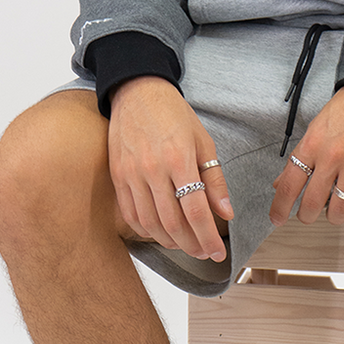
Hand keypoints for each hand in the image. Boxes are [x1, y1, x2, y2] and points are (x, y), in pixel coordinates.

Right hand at [108, 76, 232, 261]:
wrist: (137, 92)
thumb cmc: (173, 114)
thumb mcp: (203, 142)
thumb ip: (215, 180)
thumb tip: (226, 213)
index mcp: (179, 159)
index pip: (196, 211)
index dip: (208, 237)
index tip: (218, 252)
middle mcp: (153, 170)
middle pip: (173, 223)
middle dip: (192, 245)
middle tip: (204, 252)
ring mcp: (131, 174)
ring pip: (150, 224)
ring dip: (170, 242)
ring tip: (185, 245)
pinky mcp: (117, 176)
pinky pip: (130, 214)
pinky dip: (146, 230)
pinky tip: (160, 233)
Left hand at [269, 85, 343, 223]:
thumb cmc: (343, 113)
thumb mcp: (313, 131)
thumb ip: (298, 160)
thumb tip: (280, 184)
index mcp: (311, 145)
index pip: (289, 185)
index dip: (280, 207)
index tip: (276, 218)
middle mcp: (332, 156)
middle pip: (312, 204)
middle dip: (306, 215)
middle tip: (308, 213)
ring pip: (339, 210)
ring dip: (334, 215)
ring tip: (334, 208)